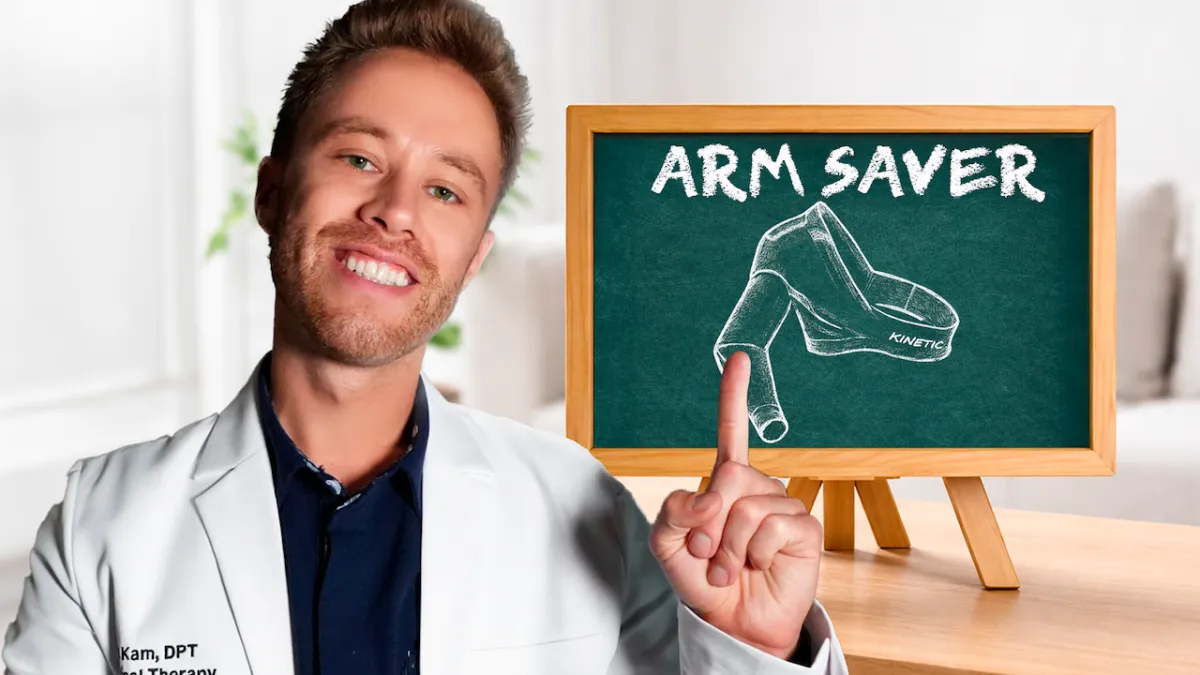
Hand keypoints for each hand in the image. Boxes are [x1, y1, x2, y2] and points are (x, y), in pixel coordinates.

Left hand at [649, 351, 822, 659]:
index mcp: (724, 483)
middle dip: (708, 522)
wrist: (731, 620)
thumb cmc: (702, 578)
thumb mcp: (667, 543)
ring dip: (728, 548)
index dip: (734, 395)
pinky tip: (757, 566)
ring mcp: (783, 505)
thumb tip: (713, 497)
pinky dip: (752, 555)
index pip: (732, 431)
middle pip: (729, 476)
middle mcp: (757, 487)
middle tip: (707, 552)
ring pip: (746, 509)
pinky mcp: (804, 529)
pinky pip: (769, 528)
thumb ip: (674, 510)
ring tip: (731, 566)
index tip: (739, 357)